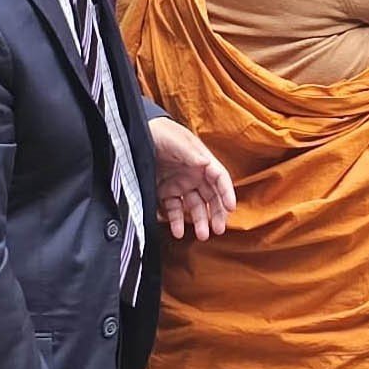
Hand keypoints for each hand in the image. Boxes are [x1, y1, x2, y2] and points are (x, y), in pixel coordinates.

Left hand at [149, 117, 234, 238]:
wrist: (136, 134)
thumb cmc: (161, 133)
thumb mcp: (176, 141)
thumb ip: (190, 153)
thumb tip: (205, 164)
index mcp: (202, 162)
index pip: (219, 178)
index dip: (227, 192)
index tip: (231, 207)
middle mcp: (194, 176)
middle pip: (211, 198)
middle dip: (217, 214)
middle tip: (219, 229)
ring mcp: (180, 185)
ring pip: (194, 207)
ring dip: (199, 222)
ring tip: (202, 236)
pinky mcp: (165, 192)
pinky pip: (174, 210)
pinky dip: (176, 222)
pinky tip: (178, 231)